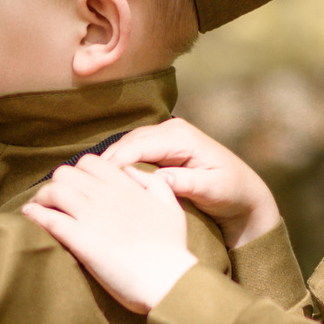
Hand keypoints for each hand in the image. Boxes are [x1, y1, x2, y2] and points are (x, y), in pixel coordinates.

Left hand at [23, 157, 198, 313]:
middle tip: (53, 200)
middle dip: (56, 184)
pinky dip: (35, 215)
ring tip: (38, 209)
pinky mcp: (80, 239)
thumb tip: (130, 172)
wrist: (167, 279)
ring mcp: (91, 216)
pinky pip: (48, 218)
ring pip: (53, 191)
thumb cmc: (172, 248)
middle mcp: (105, 195)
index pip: (90, 162)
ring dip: (42, 198)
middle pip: (65, 173)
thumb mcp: (171, 206)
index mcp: (125, 185)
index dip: (78, 173)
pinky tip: (30, 218)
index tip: (75, 187)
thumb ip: (153, 183)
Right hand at [94, 120, 280, 248]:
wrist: (243, 192)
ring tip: (84, 185)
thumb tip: (160, 179)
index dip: (116, 163)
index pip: (139, 145)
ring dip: (106, 166)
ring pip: (125, 148)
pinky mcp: (159, 148)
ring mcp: (163, 137)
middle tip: (80, 184)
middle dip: (104, 164)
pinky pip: (130, 155)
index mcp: (181, 137)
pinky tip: (101, 184)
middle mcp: (170, 130)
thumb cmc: (231, 192)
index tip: (96, 181)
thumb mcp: (213, 189)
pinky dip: (115, 167)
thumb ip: (186, 182)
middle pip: (127, 143)